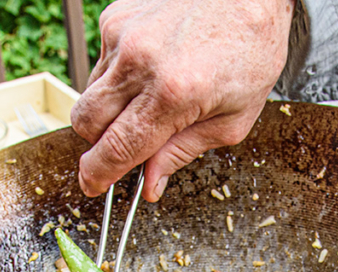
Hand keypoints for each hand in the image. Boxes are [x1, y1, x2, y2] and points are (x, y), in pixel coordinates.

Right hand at [71, 0, 294, 201]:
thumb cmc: (250, 52)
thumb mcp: (231, 120)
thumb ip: (182, 153)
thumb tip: (149, 185)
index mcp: (172, 94)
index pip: (117, 148)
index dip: (98, 175)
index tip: (92, 186)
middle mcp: (140, 62)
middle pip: (87, 123)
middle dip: (97, 146)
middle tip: (120, 152)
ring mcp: (124, 36)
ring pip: (89, 95)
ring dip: (108, 112)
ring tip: (145, 104)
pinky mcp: (116, 17)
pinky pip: (100, 65)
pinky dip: (116, 79)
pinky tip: (148, 72)